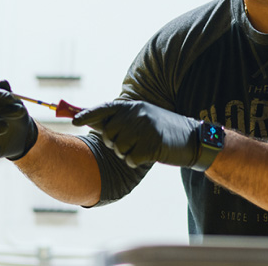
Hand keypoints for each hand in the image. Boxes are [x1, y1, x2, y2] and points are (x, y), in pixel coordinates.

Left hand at [72, 100, 199, 167]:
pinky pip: (130, 159)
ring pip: (117, 148)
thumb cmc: (161, 129)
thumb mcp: (140, 118)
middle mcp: (137, 114)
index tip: (74, 121)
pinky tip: (146, 155)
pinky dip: (134, 161)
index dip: (87, 115)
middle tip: (128, 143)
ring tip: (141, 147)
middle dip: (113, 142)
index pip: (104, 108)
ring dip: (125, 153)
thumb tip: (88, 120)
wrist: (193, 139)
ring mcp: (145, 129)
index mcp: (133, 106)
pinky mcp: (152, 145)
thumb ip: (117, 119)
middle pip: (108, 133)